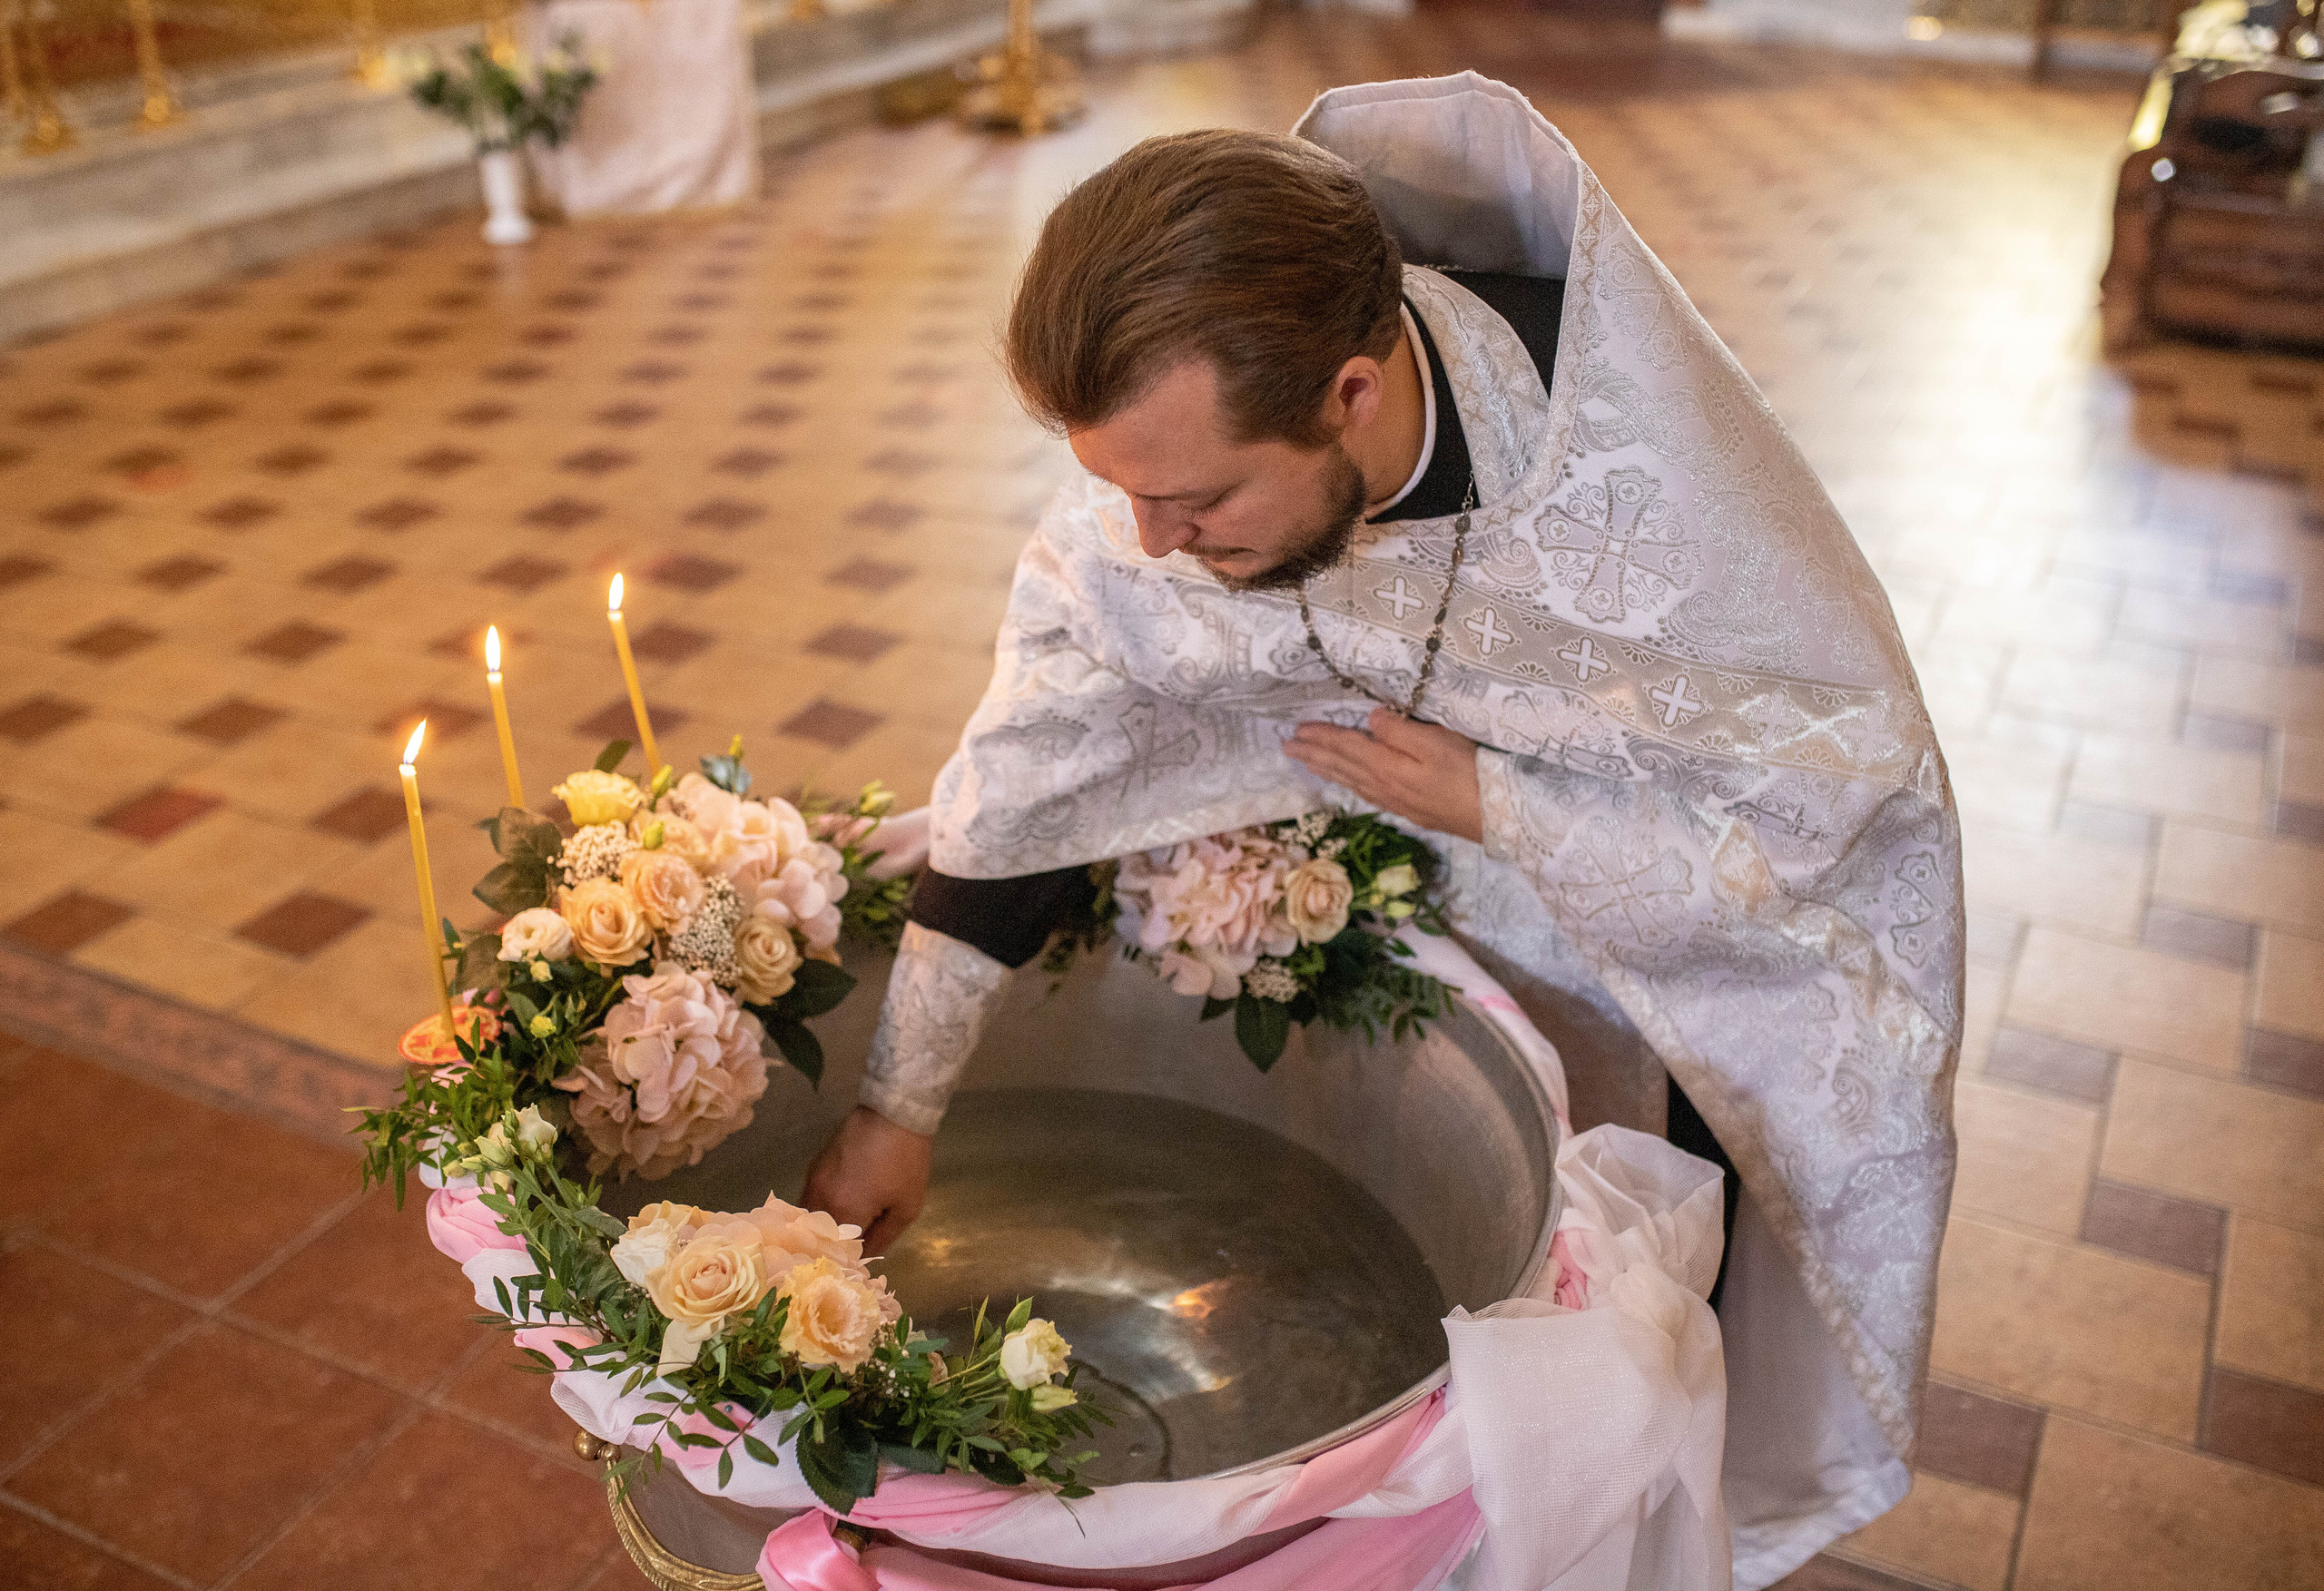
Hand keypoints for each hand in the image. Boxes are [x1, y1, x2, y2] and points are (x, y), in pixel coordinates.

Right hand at [801, 1106, 932, 1255]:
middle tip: (850, 1251)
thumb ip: (882, 1238)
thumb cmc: (906, 1161)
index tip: (858, 1264)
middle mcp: (820, 1199)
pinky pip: (809, 1201)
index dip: (848, 1261)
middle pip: (816, 1238)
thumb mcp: (906, 1207)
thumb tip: (863, 1256)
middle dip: (831, 1248)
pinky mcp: (813, 1168)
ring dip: (822, 1231)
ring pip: (808, 1221)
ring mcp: (812, 1181)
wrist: (893, 1113)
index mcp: (844, 1212)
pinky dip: (819, 1213)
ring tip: (842, 1233)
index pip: (837, 1252)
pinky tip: (836, 1212)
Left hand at [1283, 707, 1483, 843]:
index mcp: (1386, 765)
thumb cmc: (1469, 771)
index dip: (1321, 737)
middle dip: (1314, 755)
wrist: (1494, 815)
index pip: (1346, 747)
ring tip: (1307, 763)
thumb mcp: (1436, 742)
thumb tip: (1369, 719)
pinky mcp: (1410, 810)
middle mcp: (1383, 785)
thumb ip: (1399, 731)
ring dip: (1327, 770)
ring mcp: (1396, 800)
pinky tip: (1349, 785)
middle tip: (1287, 747)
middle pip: (1342, 766)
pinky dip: (1349, 785)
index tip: (1297, 730)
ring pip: (1352, 782)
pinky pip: (1366, 793)